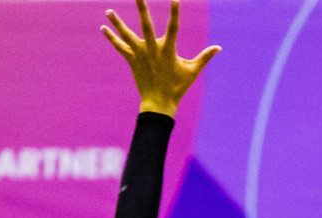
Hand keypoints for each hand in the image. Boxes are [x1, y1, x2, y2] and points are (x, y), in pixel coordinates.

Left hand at [102, 0, 220, 116]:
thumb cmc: (178, 87)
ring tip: (108, 9)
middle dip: (141, 8)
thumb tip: (219, 47)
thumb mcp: (193, 71)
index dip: (174, 12)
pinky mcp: (132, 61)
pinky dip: (111, 37)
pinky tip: (103, 28)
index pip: (173, 27)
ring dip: (117, 22)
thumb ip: (205, 57)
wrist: (159, 104)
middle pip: (145, 24)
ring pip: (127, 35)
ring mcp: (140, 55)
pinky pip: (120, 47)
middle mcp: (152, 50)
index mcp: (168, 50)